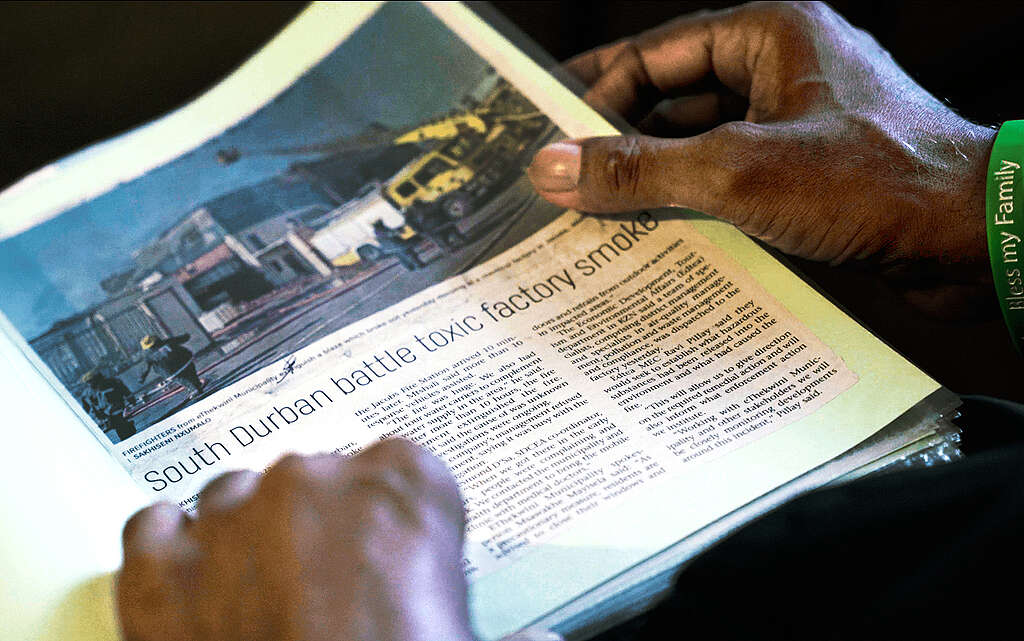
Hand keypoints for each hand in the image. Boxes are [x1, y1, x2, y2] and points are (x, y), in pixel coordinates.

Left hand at [117, 440, 475, 640]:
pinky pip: (155, 526)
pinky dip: (171, 549)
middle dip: (324, 528)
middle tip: (335, 595)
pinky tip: (197, 582)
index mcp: (404, 491)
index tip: (398, 553)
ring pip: (236, 494)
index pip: (406, 468)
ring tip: (266, 595)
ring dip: (247, 535)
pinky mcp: (157, 568)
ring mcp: (230, 520)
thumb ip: (521, 635)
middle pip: (319, 478)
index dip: (400, 518)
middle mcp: (314, 486)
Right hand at [528, 2, 995, 315]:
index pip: (655, 53)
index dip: (595, 91)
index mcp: (769, 36)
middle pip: (673, 100)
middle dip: (618, 142)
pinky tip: (653, 241)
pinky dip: (691, 209)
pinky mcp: (807, 178)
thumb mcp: (737, 173)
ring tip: (595, 217)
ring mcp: (796, 128)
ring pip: (699, 147)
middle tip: (563, 181)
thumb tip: (555, 166)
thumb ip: (639, 168)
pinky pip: (728, 184)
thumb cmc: (877, 183)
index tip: (548, 134)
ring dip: (652, 181)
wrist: (975, 240)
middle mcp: (781, 74)